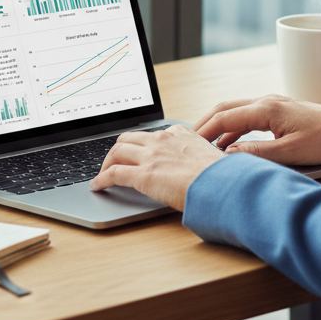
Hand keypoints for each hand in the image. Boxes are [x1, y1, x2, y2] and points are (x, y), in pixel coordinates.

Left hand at [90, 124, 225, 210]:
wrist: (222, 183)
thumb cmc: (223, 175)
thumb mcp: (213, 158)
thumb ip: (201, 158)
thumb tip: (205, 168)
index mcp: (181, 134)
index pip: (154, 134)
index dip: (143, 144)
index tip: (141, 152)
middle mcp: (163, 140)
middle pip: (130, 137)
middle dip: (119, 148)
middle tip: (116, 161)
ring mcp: (151, 156)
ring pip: (118, 150)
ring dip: (107, 161)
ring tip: (104, 172)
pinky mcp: (143, 175)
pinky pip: (114, 173)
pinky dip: (102, 179)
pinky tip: (97, 185)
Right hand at [194, 94, 320, 166]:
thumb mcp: (291, 153)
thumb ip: (258, 154)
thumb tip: (228, 156)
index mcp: (267, 108)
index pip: (224, 117)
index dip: (204, 131)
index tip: (188, 145)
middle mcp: (266, 101)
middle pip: (224, 108)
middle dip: (204, 124)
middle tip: (187, 142)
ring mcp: (272, 104)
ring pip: (235, 110)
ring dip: (217, 126)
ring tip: (203, 146)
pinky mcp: (278, 111)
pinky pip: (247, 116)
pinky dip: (232, 127)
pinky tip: (228, 144)